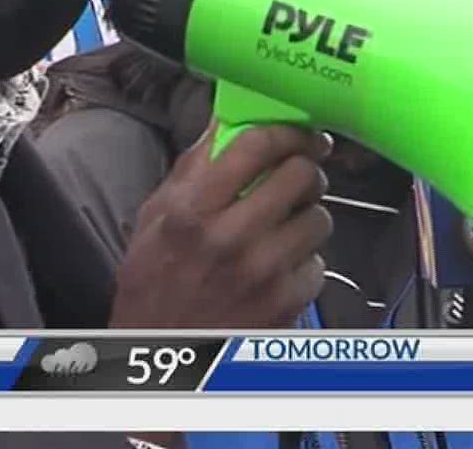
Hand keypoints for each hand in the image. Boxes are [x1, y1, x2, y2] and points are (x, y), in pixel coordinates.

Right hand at [109, 122, 332, 328]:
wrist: (161, 351)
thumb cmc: (153, 281)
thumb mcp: (155, 217)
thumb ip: (192, 169)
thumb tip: (225, 121)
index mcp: (192, 210)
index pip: (256, 146)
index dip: (285, 131)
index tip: (296, 132)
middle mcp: (230, 238)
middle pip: (300, 175)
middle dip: (306, 169)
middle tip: (300, 173)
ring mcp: (262, 273)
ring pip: (319, 219)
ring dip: (308, 216)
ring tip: (287, 225)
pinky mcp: (285, 304)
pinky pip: (319, 265)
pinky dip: (305, 263)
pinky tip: (282, 265)